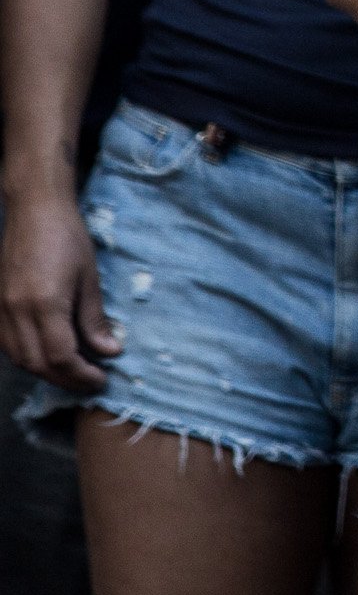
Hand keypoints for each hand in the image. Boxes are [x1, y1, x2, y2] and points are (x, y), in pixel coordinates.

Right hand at [0, 197, 114, 389]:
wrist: (34, 212)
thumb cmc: (68, 238)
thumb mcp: (90, 278)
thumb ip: (95, 319)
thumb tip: (110, 351)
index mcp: (44, 304)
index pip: (61, 357)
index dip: (82, 375)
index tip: (102, 379)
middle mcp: (16, 312)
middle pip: (37, 363)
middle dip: (65, 379)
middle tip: (90, 382)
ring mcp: (0, 310)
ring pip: (19, 358)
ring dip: (45, 371)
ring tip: (73, 372)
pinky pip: (8, 345)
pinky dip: (28, 357)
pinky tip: (48, 355)